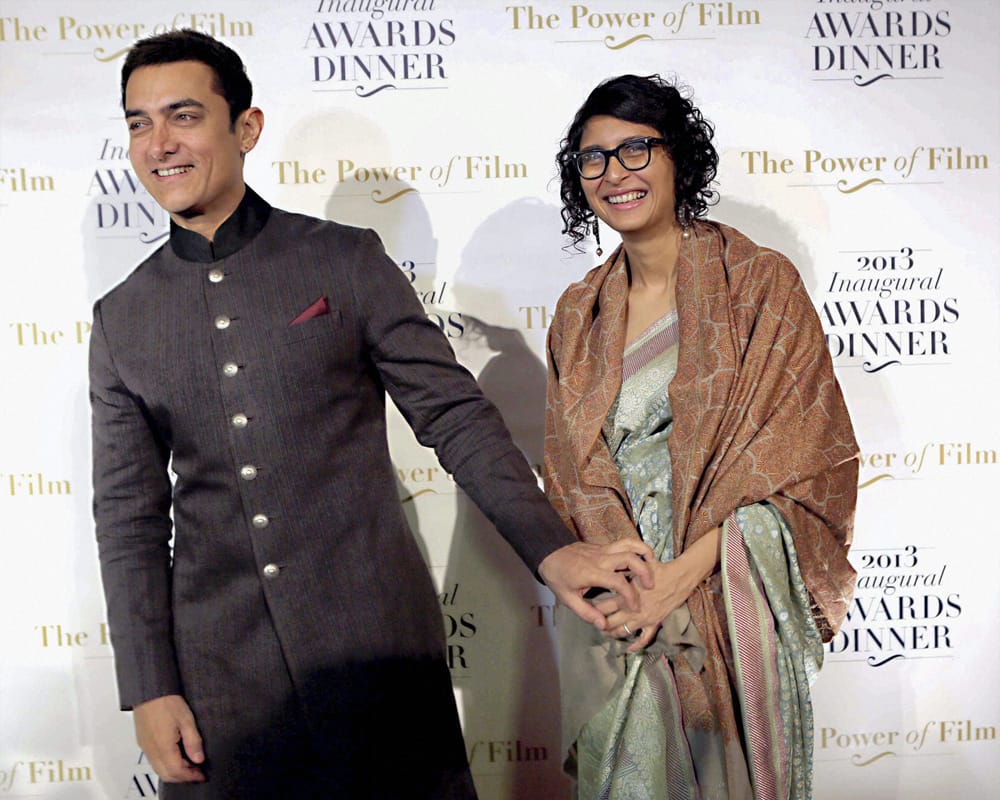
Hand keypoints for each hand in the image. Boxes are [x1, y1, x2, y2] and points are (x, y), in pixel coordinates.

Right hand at [133, 694, 205, 782]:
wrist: (149, 690)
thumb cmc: (167, 701)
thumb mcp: (187, 720)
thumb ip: (193, 741)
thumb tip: (198, 759)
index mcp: (163, 746)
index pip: (177, 771)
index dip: (191, 776)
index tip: (201, 775)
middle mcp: (151, 750)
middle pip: (166, 775)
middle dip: (183, 777)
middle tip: (197, 773)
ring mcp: (145, 747)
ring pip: (159, 770)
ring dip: (174, 772)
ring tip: (189, 764)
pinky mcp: (143, 742)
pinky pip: (154, 761)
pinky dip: (166, 764)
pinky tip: (176, 756)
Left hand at [538, 537, 654, 629]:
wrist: (548, 553)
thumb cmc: (557, 577)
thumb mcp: (567, 599)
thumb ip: (586, 612)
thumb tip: (603, 624)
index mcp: (591, 572)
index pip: (617, 582)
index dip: (630, 595)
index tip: (635, 607)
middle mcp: (600, 559)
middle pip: (629, 558)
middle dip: (643, 571)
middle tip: (650, 586)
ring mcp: (603, 550)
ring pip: (628, 545)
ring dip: (643, 555)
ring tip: (652, 568)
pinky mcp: (604, 546)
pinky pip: (624, 543)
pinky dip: (637, 547)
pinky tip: (643, 557)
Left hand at [599, 526, 721, 651]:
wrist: (680, 577)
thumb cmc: (658, 569)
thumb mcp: (635, 566)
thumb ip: (619, 573)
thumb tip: (604, 577)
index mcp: (624, 595)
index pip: (602, 607)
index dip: (592, 609)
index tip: (587, 608)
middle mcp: (632, 610)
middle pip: (609, 623)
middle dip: (599, 623)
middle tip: (593, 621)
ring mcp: (644, 619)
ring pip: (623, 632)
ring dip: (613, 633)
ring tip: (605, 630)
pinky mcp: (655, 623)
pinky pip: (644, 639)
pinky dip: (636, 645)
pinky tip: (628, 648)